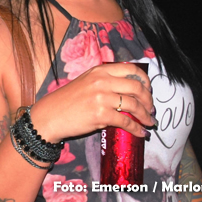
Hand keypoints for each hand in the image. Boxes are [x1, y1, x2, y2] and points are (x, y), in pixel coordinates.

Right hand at [30, 62, 154, 142]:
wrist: (50, 116)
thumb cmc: (68, 101)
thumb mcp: (87, 82)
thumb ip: (106, 81)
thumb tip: (131, 91)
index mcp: (100, 70)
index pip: (131, 69)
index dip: (145, 81)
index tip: (148, 90)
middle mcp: (102, 81)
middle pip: (137, 87)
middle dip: (149, 100)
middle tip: (151, 109)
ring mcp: (102, 98)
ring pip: (134, 105)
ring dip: (146, 115)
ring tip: (149, 122)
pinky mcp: (101, 115)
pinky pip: (126, 122)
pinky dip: (137, 128)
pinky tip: (141, 132)